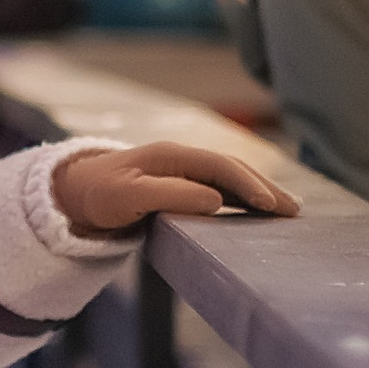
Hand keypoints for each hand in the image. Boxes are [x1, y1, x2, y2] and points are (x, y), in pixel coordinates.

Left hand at [58, 140, 296, 234]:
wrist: (74, 194)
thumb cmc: (99, 195)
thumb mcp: (128, 197)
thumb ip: (171, 195)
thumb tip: (216, 200)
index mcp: (172, 155)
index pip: (221, 166)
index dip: (249, 184)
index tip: (271, 205)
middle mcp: (182, 159)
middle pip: (234, 169)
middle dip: (266, 187)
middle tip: (295, 211)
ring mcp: (183, 171)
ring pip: (230, 178)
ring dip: (260, 192)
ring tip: (288, 210)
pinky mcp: (181, 186)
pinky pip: (220, 189)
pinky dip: (243, 198)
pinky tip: (259, 212)